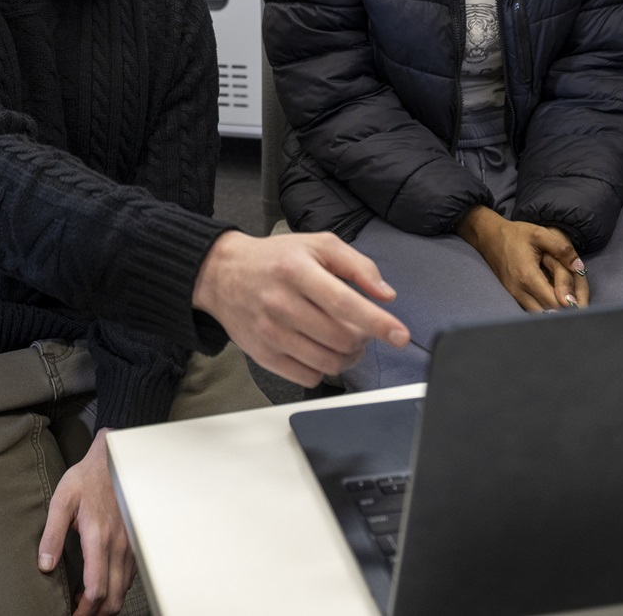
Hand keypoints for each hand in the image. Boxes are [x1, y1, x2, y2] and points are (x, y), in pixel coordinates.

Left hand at [37, 429, 133, 615]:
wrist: (114, 460)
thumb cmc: (86, 479)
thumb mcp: (62, 500)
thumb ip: (52, 534)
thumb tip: (45, 565)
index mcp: (98, 538)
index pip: (96, 589)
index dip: (83, 610)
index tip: (70, 614)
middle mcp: (118, 546)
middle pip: (113, 598)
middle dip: (96, 614)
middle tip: (78, 614)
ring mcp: (130, 546)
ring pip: (123, 590)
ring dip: (106, 603)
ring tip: (85, 602)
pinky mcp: (134, 544)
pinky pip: (129, 577)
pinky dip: (116, 589)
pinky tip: (101, 585)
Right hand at [190, 230, 408, 385]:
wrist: (222, 274)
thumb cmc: (275, 259)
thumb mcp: (318, 245)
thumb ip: (357, 266)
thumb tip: (386, 296)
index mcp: (297, 271)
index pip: (345, 304)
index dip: (378, 322)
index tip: (400, 336)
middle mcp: (281, 303)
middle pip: (340, 338)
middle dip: (363, 339)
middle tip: (362, 330)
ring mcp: (270, 332)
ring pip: (327, 362)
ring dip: (348, 357)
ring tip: (346, 342)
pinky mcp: (263, 355)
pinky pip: (307, 377)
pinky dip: (324, 369)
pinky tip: (320, 350)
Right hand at [456, 206, 587, 311]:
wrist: (489, 237)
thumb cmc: (516, 235)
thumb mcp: (540, 234)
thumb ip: (562, 249)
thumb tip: (580, 268)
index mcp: (528, 277)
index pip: (554, 303)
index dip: (570, 305)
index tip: (581, 303)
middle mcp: (519, 291)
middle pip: (547, 315)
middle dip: (564, 312)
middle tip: (577, 306)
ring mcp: (514, 295)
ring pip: (538, 316)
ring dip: (553, 313)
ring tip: (566, 305)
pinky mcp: (512, 296)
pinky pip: (530, 310)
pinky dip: (544, 310)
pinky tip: (553, 302)